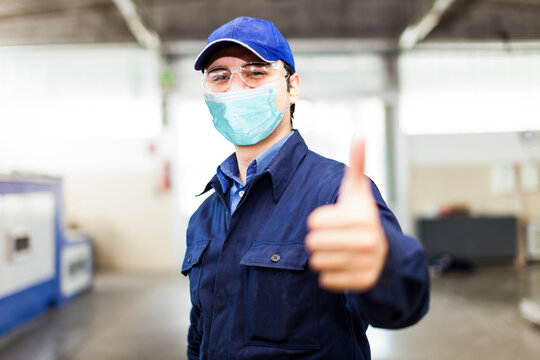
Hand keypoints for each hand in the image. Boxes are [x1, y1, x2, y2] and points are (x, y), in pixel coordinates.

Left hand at [305, 138, 387, 291]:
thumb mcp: (358, 192)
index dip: (317, 220)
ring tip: (336, 250)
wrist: (384, 251)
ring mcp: (366, 264)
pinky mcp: (362, 283)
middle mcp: (366, 242)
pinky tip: (341, 264)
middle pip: (313, 243)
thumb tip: (361, 136)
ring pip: (317, 262)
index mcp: (362, 218)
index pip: (314, 222)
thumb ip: (356, 165)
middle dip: (317, 239)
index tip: (328, 220)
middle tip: (330, 237)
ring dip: (321, 256)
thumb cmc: (362, 217)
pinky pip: (326, 280)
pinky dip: (328, 273)